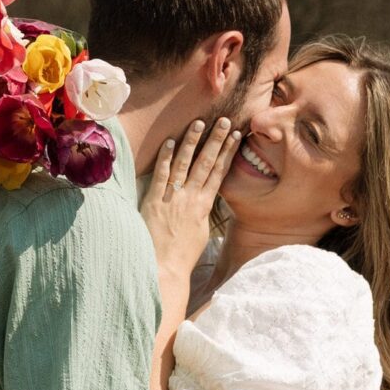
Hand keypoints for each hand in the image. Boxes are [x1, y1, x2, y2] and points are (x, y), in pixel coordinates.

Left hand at [140, 117, 240, 279]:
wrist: (166, 269)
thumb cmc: (183, 255)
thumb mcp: (201, 233)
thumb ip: (202, 213)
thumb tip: (205, 200)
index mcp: (204, 206)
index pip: (219, 173)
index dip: (227, 153)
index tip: (235, 136)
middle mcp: (191, 199)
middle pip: (206, 164)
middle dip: (216, 140)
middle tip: (224, 120)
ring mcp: (172, 199)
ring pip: (185, 165)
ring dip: (192, 142)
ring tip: (199, 122)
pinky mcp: (154, 202)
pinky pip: (161, 176)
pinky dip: (166, 159)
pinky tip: (170, 142)